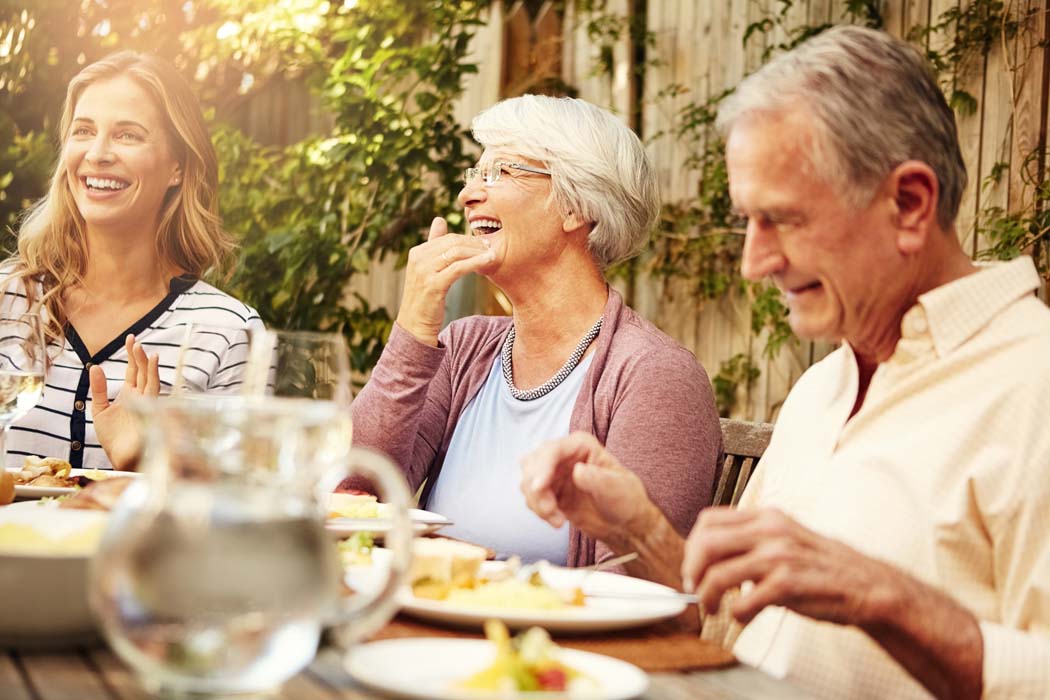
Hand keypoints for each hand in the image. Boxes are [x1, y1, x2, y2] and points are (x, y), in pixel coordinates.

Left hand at [89, 334, 158, 470]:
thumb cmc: (113, 438)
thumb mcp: (100, 409)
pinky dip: (152, 378)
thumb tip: (95, 367)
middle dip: (138, 356)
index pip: (134, 371)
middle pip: (143, 372)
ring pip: (150, 379)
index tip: (131, 339)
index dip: (132, 355)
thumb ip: (99, 389)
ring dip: (147, 364)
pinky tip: (150, 367)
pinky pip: (153, 392)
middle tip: (134, 339)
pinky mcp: (149, 412)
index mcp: (131, 395)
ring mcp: (146, 404)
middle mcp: (141, 397)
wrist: (120, 458)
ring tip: (142, 349)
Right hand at [395, 217, 494, 345]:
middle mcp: (418, 258)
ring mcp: (424, 271)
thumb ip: (433, 245)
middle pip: (453, 243)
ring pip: (457, 253)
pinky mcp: (433, 284)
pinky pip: (459, 268)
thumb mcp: (427, 269)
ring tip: (493, 254)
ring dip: (478, 252)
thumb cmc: (425, 299)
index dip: (468, 239)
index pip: (447, 238)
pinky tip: (489, 262)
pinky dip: (476, 262)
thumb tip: (439, 219)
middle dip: (475, 244)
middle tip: (492, 246)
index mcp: (417, 252)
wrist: (415, 326)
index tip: (485, 243)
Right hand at [520, 432, 656, 544]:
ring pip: (528, 481)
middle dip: (535, 487)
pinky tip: (557, 521)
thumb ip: (596, 478)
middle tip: (549, 509)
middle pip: (532, 463)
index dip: (542, 467)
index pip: (552, 450)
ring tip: (558, 519)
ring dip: (537, 502)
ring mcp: (555, 475)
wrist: (624, 525)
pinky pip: (532, 498)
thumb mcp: (617, 487)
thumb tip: (577, 471)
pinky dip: (539, 511)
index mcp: (581, 446)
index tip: (539, 487)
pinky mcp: (550, 493)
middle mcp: (564, 456)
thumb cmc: (626, 500)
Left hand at [682, 507, 984, 698]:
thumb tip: (710, 559)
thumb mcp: (785, 540)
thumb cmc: (822, 567)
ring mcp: (780, 556)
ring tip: (714, 609)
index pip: (709, 520)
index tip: (693, 567)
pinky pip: (744, 601)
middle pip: (706, 543)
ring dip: (707, 596)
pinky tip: (744, 617)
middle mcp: (771, 530)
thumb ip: (752, 543)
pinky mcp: (788, 584)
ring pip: (718, 573)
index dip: (692, 545)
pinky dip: (737, 614)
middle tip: (695, 589)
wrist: (867, 586)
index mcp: (767, 517)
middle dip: (692, 570)